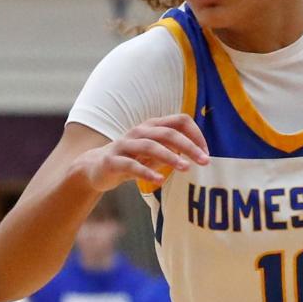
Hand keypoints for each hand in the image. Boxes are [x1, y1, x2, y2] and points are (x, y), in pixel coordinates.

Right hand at [77, 114, 208, 190]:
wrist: (96, 169)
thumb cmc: (132, 160)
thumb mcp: (155, 153)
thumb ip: (174, 149)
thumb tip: (201, 153)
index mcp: (152, 127)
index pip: (179, 120)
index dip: (196, 134)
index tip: (207, 153)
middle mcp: (139, 132)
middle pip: (168, 133)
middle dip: (189, 146)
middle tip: (205, 162)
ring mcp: (124, 145)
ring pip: (150, 146)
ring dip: (170, 156)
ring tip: (185, 168)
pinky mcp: (113, 161)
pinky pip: (131, 166)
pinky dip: (146, 173)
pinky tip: (160, 181)